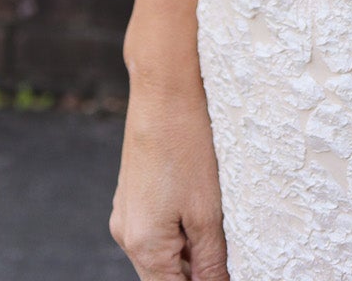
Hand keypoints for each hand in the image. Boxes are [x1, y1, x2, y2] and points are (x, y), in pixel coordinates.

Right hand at [109, 78, 228, 279]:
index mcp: (143, 245)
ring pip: (160, 252)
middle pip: (163, 276)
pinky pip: (155, 228)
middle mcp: (126, 234)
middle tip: (226, 254)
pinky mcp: (132, 194)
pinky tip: (201, 208)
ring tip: (218, 228)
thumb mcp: (207, 211)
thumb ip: (210, 261)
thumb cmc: (187, 144)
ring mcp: (125, 213)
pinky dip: (178, 231)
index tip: (225, 273)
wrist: (164, 88)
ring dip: (188, 252)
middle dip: (195, 273)